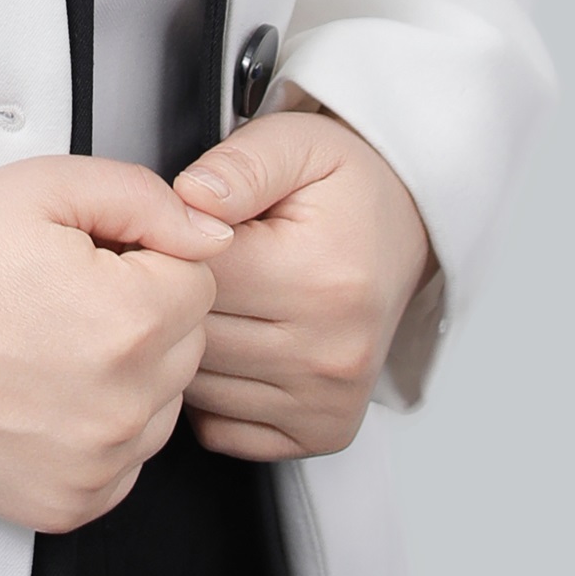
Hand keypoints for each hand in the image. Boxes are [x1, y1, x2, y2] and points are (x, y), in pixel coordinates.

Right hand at [0, 157, 234, 532]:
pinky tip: (42, 395)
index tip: (87, 262)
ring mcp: (97, 464)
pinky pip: (124, 465)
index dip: (142, 259)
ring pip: (161, 407)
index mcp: (131, 319)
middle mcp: (123, 404)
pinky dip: (96, 433)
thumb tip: (212, 232)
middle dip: (141, 315)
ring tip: (45, 347)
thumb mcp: (43, 187)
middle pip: (187, 346)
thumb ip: (145, 198)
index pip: (199, 280)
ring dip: (126, 377)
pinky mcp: (69, 503)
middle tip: (59, 299)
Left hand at [170, 104, 434, 459]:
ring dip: (191, 349)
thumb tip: (191, 198)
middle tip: (195, 266)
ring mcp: (329, 400)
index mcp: (321, 279)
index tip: (180, 232)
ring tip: (219, 302)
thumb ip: (239, 166)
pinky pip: (224, 430)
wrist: (405, 228)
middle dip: (177, 301)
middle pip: (196, 340)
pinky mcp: (324, 432)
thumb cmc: (346, 190)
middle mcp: (332, 351)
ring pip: (200, 390)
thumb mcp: (295, 143)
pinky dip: (212, 397)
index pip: (197, 282)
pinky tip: (235, 347)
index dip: (169, 251)